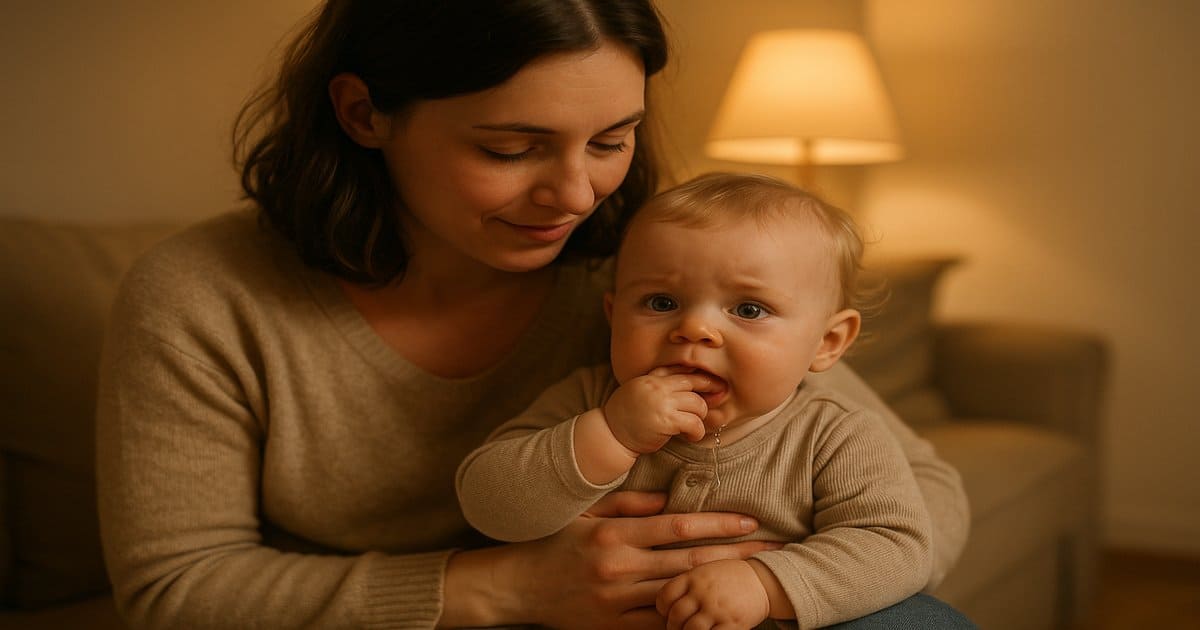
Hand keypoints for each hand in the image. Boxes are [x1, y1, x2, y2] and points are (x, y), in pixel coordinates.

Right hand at [494, 491, 782, 629]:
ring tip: (753, 584)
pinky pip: (658, 626)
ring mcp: (617, 602)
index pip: (678, 527)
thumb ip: (629, 503)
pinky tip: (715, 617)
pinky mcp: (614, 627)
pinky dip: (688, 620)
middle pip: (689, 561)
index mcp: (615, 534)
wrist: (519, 586)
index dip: (718, 524)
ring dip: (718, 589)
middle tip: (771, 552)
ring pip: (680, 596)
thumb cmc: (556, 542)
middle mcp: (620, 567)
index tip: (750, 521)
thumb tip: (670, 500)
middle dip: (733, 556)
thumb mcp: (587, 512)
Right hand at [603, 368, 714, 453]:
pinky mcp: (666, 421)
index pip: (680, 370)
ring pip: (697, 404)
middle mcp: (657, 386)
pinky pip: (694, 423)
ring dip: (700, 417)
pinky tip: (691, 436)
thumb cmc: (626, 417)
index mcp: (650, 378)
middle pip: (693, 383)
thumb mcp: (638, 391)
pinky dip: (696, 432)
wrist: (611, 435)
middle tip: (716, 400)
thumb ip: (657, 384)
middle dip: (708, 392)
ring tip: (693, 426)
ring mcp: (662, 402)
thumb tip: (685, 384)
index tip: (713, 382)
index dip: (699, 376)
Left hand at [656, 559, 770, 629]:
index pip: (665, 595)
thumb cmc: (731, 576)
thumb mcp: (706, 570)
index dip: (663, 608)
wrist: (763, 580)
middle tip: (677, 628)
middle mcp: (703, 592)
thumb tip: (667, 605)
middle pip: (676, 616)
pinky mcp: (732, 623)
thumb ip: (687, 584)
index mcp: (694, 577)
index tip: (667, 613)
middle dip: (673, 626)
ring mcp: (718, 609)